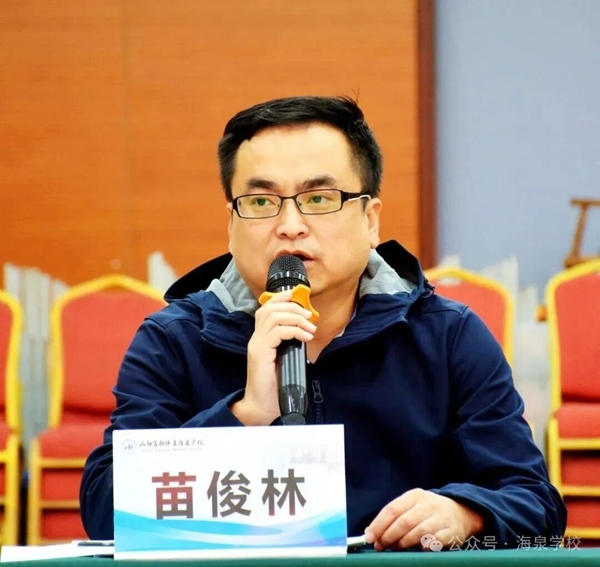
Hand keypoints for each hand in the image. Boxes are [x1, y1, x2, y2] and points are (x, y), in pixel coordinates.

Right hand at [232, 289, 316, 425]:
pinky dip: (294, 330)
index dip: (281, 299)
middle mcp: (256, 339)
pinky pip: (277, 332)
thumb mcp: (284, 361)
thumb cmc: (274, 387)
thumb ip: (289, 346)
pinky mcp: (260, 353)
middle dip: (292, 307)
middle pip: (269, 309)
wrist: (261, 407)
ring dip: (295, 318)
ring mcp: (257, 345)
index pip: (266, 309)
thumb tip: (306, 334)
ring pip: (273, 317)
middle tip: (309, 316)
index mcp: (260, 339)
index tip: (297, 296)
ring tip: (309, 327)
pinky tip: (305, 337)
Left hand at [365, 489, 484, 550]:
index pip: (392, 509)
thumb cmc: (428, 512)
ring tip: (396, 548)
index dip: (379, 524)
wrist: (461, 512)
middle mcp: (428, 504)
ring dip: (404, 543)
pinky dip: (425, 546)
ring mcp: (441, 517)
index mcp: (415, 495)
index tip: (370, 537)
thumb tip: (371, 533)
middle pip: (404, 521)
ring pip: (418, 531)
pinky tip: (419, 549)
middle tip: (381, 546)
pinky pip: (436, 541)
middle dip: (389, 536)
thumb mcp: (412, 506)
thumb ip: (394, 517)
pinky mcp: (452, 531)